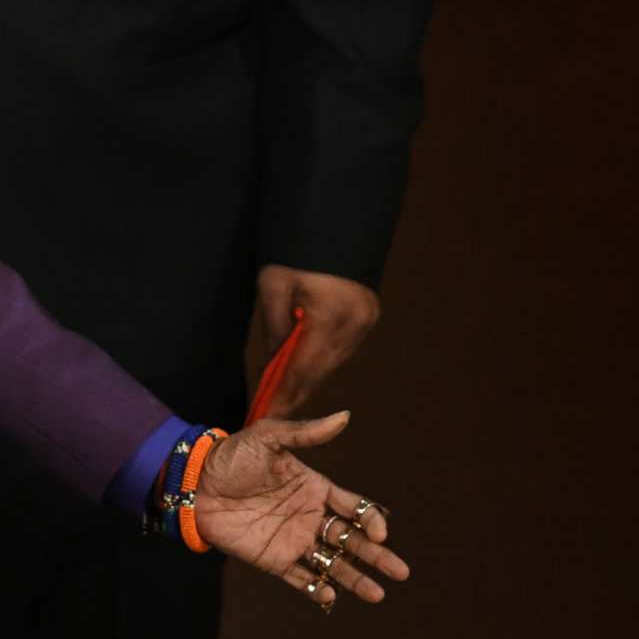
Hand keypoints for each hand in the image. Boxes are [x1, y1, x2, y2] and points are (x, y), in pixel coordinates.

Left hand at [193, 412, 408, 611]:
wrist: (194, 482)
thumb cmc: (231, 456)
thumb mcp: (268, 438)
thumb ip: (305, 433)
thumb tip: (344, 416)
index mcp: (315, 489)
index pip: (355, 508)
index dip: (371, 520)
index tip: (380, 532)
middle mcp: (310, 517)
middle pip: (352, 540)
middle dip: (377, 556)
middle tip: (400, 572)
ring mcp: (293, 540)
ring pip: (332, 562)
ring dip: (354, 578)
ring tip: (377, 594)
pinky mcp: (273, 558)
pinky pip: (299, 577)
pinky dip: (316, 588)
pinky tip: (330, 596)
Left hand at [245, 265, 379, 415]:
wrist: (333, 224)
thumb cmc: (295, 251)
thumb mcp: (273, 286)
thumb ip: (274, 329)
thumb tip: (273, 366)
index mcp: (330, 316)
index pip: (304, 368)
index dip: (286, 394)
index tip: (269, 414)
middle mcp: (354, 324)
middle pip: (322, 369)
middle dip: (297, 392)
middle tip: (274, 411)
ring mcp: (366, 321)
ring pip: (333, 360)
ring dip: (310, 377)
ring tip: (285, 395)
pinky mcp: (369, 316)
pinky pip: (342, 347)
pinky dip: (322, 359)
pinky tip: (304, 368)